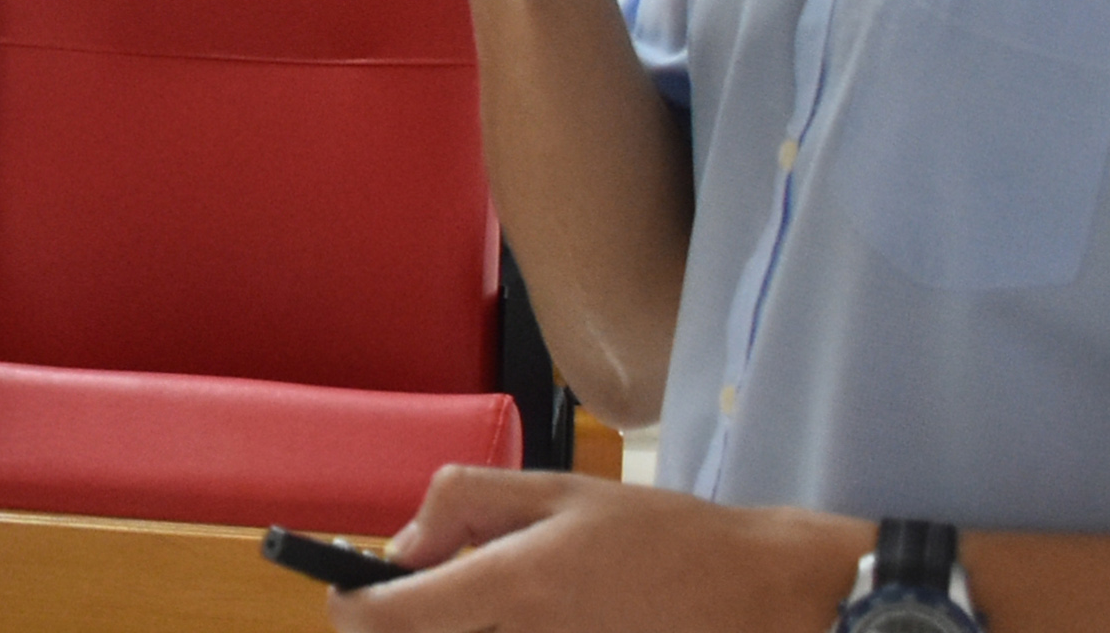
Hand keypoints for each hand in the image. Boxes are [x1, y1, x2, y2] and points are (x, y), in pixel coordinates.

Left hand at [324, 470, 865, 632]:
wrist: (761, 596)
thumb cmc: (664, 538)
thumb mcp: (561, 491)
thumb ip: (467, 505)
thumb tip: (400, 547)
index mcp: (514, 587)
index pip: (390, 617)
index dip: (352, 607)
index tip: (348, 593)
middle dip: (410, 624)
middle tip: (431, 594)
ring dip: (462, 632)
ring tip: (508, 604)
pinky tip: (548, 619)